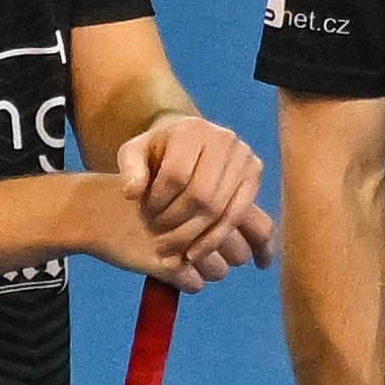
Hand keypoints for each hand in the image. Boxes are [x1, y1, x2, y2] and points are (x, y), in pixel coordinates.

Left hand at [103, 115, 274, 282]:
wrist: (188, 142)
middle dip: (180, 226)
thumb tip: (132, 192)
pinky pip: (238, 213)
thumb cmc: (158, 151)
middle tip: (161, 245)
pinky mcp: (255, 172)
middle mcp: (223, 138)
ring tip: (177, 254)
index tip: (145, 217)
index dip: (159, 203)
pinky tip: (197, 253)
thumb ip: (130, 170)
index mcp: (190, 130)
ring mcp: (244, 155)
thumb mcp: (134, 153)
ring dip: (197, 237)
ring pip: (221, 208)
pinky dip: (217, 237)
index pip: (176, 175)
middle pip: (202, 195)